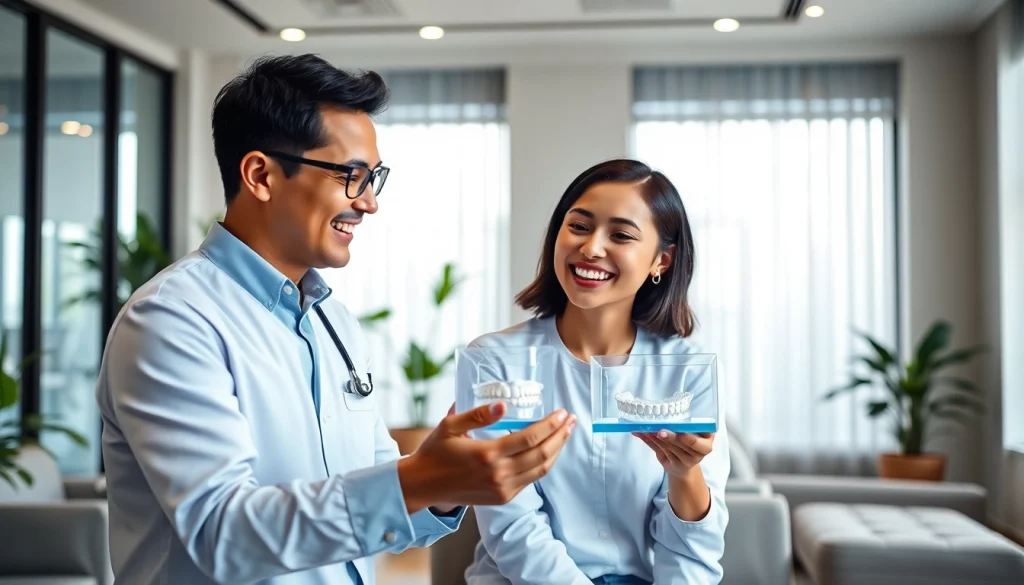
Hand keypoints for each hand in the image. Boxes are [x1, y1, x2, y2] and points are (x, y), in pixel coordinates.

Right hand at [398, 402, 575, 512]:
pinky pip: (531, 479)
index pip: (530, 438)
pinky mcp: (502, 497)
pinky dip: (543, 464)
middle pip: (542, 454)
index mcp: (487, 454)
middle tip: (571, 420)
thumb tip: (502, 405)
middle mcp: (498, 474)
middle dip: (560, 436)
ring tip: (565, 433)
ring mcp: (502, 489)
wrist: (423, 485)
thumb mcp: (450, 425)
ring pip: (540, 469)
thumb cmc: (435, 451)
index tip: (562, 413)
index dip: (550, 425)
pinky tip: (547, 450)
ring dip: (557, 451)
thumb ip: (477, 414)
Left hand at [633, 431, 714, 479]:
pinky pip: (660, 451)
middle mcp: (699, 453)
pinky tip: (641, 434)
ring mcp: (687, 462)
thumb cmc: (690, 442)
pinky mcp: (673, 465)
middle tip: (659, 431)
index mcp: (706, 442)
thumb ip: (682, 425)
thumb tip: (663, 411)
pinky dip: (649, 441)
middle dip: (670, 438)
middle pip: (682, 444)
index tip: (680, 434)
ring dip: (656, 438)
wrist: (685, 464)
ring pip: (669, 448)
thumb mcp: (692, 432)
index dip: (688, 438)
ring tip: (647, 429)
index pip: (698, 441)